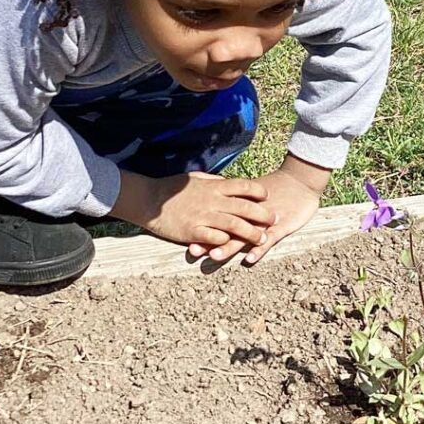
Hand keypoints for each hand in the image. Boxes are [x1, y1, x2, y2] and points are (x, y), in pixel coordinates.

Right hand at [112, 170, 275, 251]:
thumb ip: (214, 181)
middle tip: (275, 219)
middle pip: (244, 207)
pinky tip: (235, 245)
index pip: (242, 186)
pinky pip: (215, 238)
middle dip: (262, 214)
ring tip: (262, 238)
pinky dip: (226, 241)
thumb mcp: (195, 178)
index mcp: (213, 186)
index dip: (257, 191)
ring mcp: (203, 216)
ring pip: (234, 225)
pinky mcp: (194, 231)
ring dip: (251, 233)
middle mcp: (212, 200)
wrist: (149, 201)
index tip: (267, 197)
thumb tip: (229, 182)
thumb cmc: (172, 188)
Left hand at [188, 154, 330, 265]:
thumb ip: (234, 195)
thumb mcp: (253, 190)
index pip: (218, 213)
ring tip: (214, 256)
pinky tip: (249, 259)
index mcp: (241, 201)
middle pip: (226, 226)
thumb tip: (213, 199)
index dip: (202, 224)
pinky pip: (270, 239)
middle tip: (193, 250)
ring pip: (244, 235)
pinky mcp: (283, 226)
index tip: (185, 232)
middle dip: (209, 239)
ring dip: (229, 246)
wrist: (301, 179)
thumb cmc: (277, 186)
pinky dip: (260, 249)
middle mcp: (250, 211)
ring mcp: (266, 220)